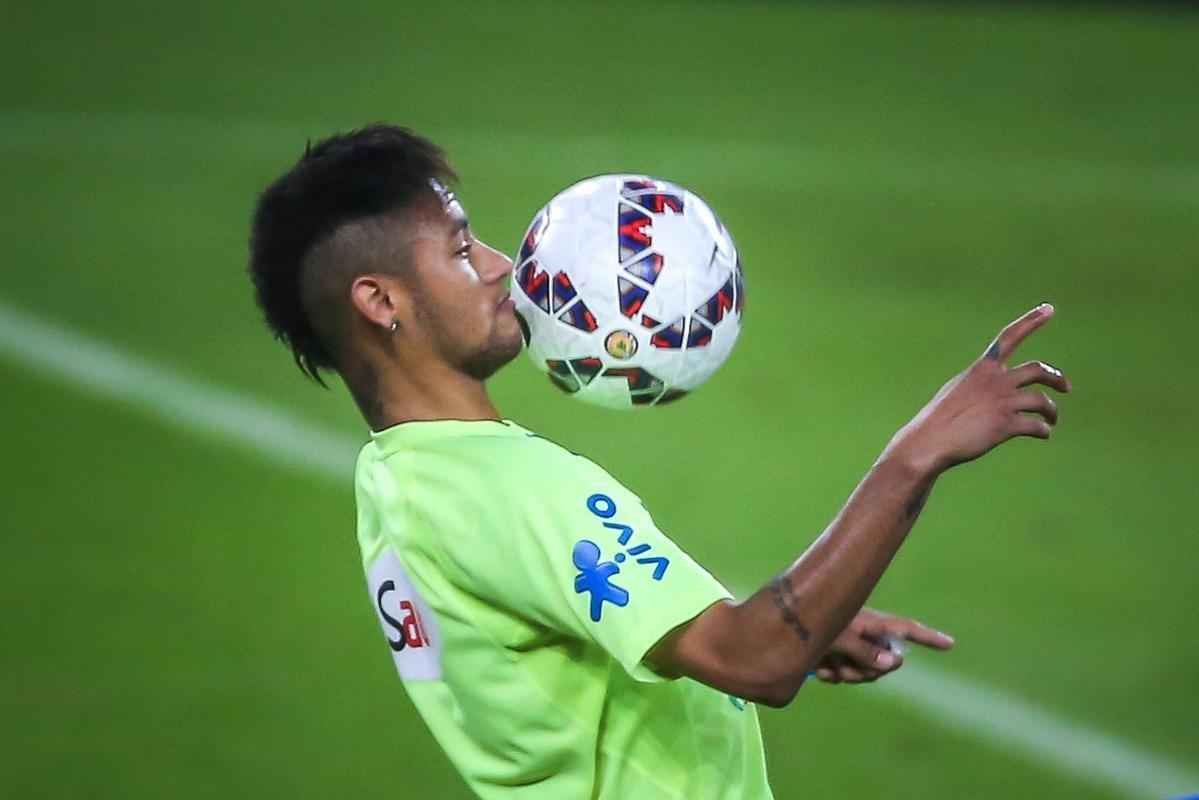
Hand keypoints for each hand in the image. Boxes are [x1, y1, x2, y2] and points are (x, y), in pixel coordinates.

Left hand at [812, 608, 953, 683]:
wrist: (776, 633)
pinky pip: (848, 675)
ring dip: (848, 674)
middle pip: (886, 661)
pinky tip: (819, 670)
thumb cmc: (807, 625)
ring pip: (866, 672)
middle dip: (868, 670)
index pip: (905, 628)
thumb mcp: (838, 637)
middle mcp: (863, 632)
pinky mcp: (837, 655)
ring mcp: (851, 645)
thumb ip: (867, 651)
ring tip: (828, 666)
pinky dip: (835, 675)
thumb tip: (897, 661)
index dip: (927, 637)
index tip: (950, 644)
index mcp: (868, 621)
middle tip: (844, 668)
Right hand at [888, 303, 1071, 474]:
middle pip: (1038, 370)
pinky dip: (1043, 430)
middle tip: (1065, 387)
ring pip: (1042, 401)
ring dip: (1052, 411)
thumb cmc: (940, 419)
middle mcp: (995, 380)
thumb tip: (1000, 392)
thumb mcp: (958, 390)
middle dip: (1056, 378)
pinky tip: (1043, 434)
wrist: (930, 441)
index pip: (1009, 337)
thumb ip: (981, 386)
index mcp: (982, 368)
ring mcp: (1002, 402)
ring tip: (1051, 420)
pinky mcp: (1006, 425)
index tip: (1049, 308)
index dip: (1031, 321)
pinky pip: (1036, 426)